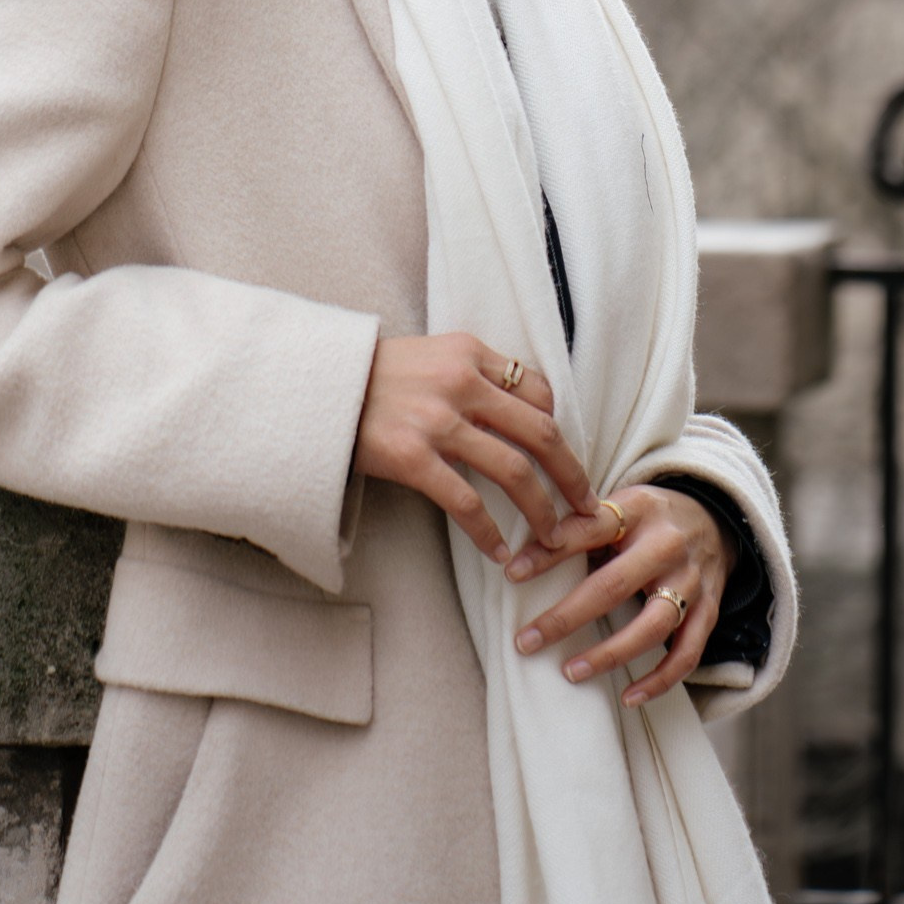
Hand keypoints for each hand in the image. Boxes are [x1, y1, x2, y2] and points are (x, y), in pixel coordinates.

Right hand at [355, 333, 600, 564]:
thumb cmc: (375, 376)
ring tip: (553, 537)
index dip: (559, 427)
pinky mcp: (412, 457)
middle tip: (587, 505)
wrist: (316, 387)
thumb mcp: (432, 355)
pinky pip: (466, 502)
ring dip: (541, 509)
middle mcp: (461, 383)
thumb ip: (472, 374)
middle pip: (539, 432)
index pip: (538, 389)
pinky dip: (489, 531)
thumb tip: (515, 410)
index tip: (563, 456)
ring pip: (513, 470)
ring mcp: (437, 421)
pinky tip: (498, 550)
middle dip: (571, 474)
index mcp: (469, 353)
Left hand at [508, 482, 728, 707]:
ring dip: (609, 655)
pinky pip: (686, 654)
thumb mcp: (620, 505)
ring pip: (651, 626)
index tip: (512, 573)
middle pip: (614, 586)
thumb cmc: (650, 517)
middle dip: (566, 617)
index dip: (549, 552)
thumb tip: (524, 556)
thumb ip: (583, 527)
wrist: (716, 520)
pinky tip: (628, 697)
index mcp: (639, 511)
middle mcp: (667, 546)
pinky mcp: (708, 611)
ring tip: (570, 672)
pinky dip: (659, 680)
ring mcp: (691, 582)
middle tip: (526, 641)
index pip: (588, 529)